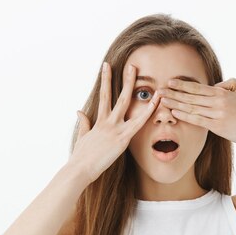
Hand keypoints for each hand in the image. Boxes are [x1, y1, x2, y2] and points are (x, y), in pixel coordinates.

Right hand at [69, 62, 160, 184]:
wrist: (80, 169)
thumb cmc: (81, 157)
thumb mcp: (82, 137)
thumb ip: (84, 123)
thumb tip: (79, 111)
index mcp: (99, 122)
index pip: (104, 96)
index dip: (105, 80)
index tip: (107, 66)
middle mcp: (107, 122)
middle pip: (117, 95)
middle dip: (124, 79)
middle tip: (131, 65)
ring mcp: (115, 129)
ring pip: (126, 103)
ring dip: (133, 87)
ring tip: (142, 75)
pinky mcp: (121, 139)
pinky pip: (138, 123)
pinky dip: (148, 111)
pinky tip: (156, 101)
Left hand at [158, 77, 235, 148]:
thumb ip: (228, 85)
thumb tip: (215, 85)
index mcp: (222, 93)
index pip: (198, 88)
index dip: (183, 85)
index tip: (170, 82)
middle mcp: (218, 101)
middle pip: (191, 96)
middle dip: (174, 92)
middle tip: (159, 89)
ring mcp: (217, 114)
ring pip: (192, 107)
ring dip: (175, 103)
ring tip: (162, 100)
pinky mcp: (218, 126)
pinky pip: (198, 119)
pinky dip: (185, 115)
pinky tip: (174, 112)